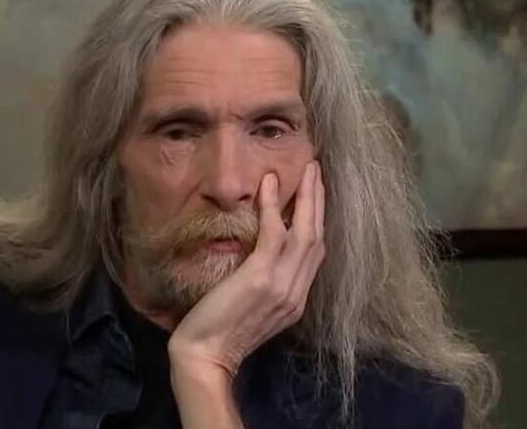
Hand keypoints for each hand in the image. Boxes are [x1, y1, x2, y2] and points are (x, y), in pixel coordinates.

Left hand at [168, 160, 325, 378]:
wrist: (206, 356)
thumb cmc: (220, 332)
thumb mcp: (252, 307)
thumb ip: (265, 284)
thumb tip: (262, 256)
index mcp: (295, 299)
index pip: (314, 254)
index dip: (318, 221)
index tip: (316, 195)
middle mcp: (296, 291)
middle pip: (318, 237)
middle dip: (319, 202)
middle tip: (317, 171)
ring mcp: (283, 285)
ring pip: (306, 232)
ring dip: (308, 197)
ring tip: (308, 170)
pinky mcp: (261, 277)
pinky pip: (275, 234)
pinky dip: (274, 207)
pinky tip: (269, 184)